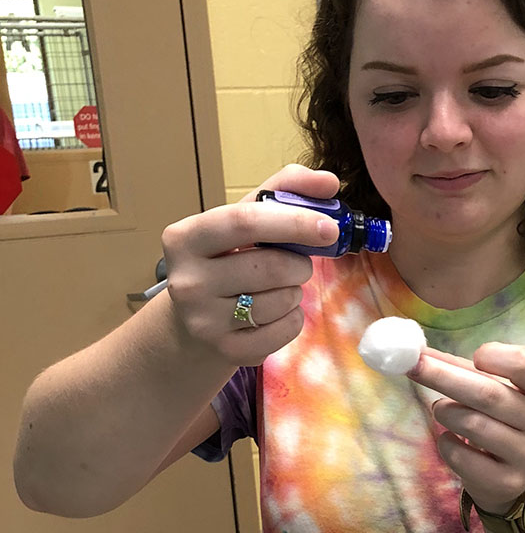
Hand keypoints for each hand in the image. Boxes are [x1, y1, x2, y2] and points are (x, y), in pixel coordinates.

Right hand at [161, 164, 340, 366]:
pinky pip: (286, 329)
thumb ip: (285, 189)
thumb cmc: (228, 257)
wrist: (195, 319)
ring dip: (296, 290)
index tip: (329, 227)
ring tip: (278, 287)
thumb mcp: (246, 216)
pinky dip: (293, 317)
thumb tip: (329, 182)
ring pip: (282, 300)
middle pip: (272, 266)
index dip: (294, 221)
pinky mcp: (226, 350)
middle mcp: (186, 281)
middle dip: (301, 263)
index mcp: (185, 237)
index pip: (245, 221)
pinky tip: (274, 312)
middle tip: (300, 262)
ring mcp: (203, 321)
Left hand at [408, 343, 524, 513]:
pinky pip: (461, 456)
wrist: (514, 473)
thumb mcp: (498, 386)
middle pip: (489, 394)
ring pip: (471, 424)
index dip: (499, 356)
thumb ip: (466, 368)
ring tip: (441, 408)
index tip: (476, 355)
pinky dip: (445, 442)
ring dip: (444, 411)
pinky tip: (450, 437)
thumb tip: (420, 354)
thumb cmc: (503, 415)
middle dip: (444, 376)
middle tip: (415, 366)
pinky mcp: (508, 482)